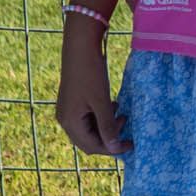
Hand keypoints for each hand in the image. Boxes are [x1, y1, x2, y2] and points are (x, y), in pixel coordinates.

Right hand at [55, 36, 130, 155]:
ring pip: (89, 129)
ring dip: (106, 126)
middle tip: (126, 127)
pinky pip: (87, 117)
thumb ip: (108, 126)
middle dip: (109, 138)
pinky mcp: (71, 102)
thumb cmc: (91, 73)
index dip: (112, 148)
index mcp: (70, 122)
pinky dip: (100, 116)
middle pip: (89, 141)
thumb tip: (114, 148)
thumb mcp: (102, 102)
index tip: (131, 144)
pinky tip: (112, 105)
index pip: (92, 147)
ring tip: (121, 114)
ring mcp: (67, 111)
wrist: (80, 46)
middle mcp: (65, 120)